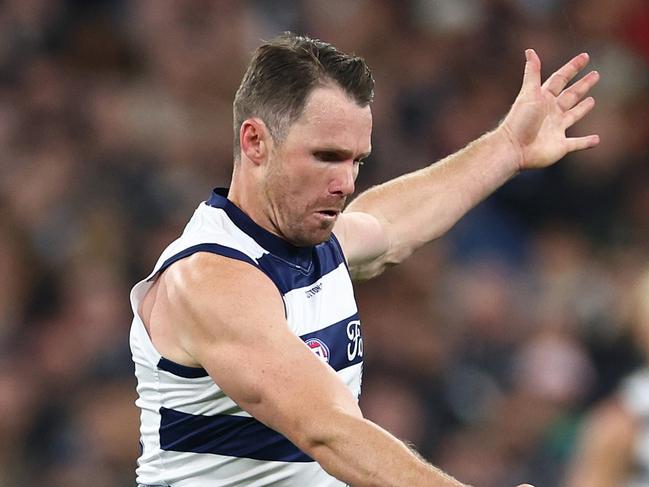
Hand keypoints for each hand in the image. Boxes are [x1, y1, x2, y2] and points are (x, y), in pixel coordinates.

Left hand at [500, 49, 599, 170]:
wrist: (513, 148)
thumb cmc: (519, 120)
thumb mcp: (528, 93)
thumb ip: (532, 73)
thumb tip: (529, 50)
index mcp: (544, 98)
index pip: (560, 79)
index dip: (572, 68)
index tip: (585, 56)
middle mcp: (551, 112)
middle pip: (570, 95)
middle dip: (582, 86)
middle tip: (596, 75)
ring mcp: (556, 129)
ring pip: (574, 116)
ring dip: (583, 109)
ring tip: (592, 101)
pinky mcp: (561, 146)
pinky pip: (577, 143)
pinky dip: (587, 142)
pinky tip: (597, 139)